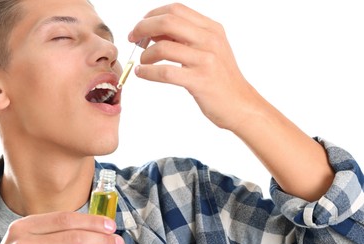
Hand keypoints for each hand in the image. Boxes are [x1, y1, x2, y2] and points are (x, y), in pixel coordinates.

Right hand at [0, 211, 124, 243]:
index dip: (92, 221)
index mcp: (25, 225)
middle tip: (118, 241)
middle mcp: (23, 243)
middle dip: (101, 238)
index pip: (66, 218)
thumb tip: (96, 225)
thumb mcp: (31, 236)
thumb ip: (55, 229)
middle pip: (73, 237)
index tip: (111, 225)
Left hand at [128, 3, 259, 131]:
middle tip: (133, 38)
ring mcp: (206, 60)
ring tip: (143, 62)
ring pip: (163, 47)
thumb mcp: (209, 50)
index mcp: (212, 29)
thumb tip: (152, 31)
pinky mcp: (200, 80)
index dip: (152, 15)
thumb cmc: (221, 79)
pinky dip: (147, 72)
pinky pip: (165, 72)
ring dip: (145, 54)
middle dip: (143, 27)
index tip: (140, 27)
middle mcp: (210, 40)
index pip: (176, 9)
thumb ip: (185, 38)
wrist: (240, 104)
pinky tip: (142, 74)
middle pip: (167, 21)